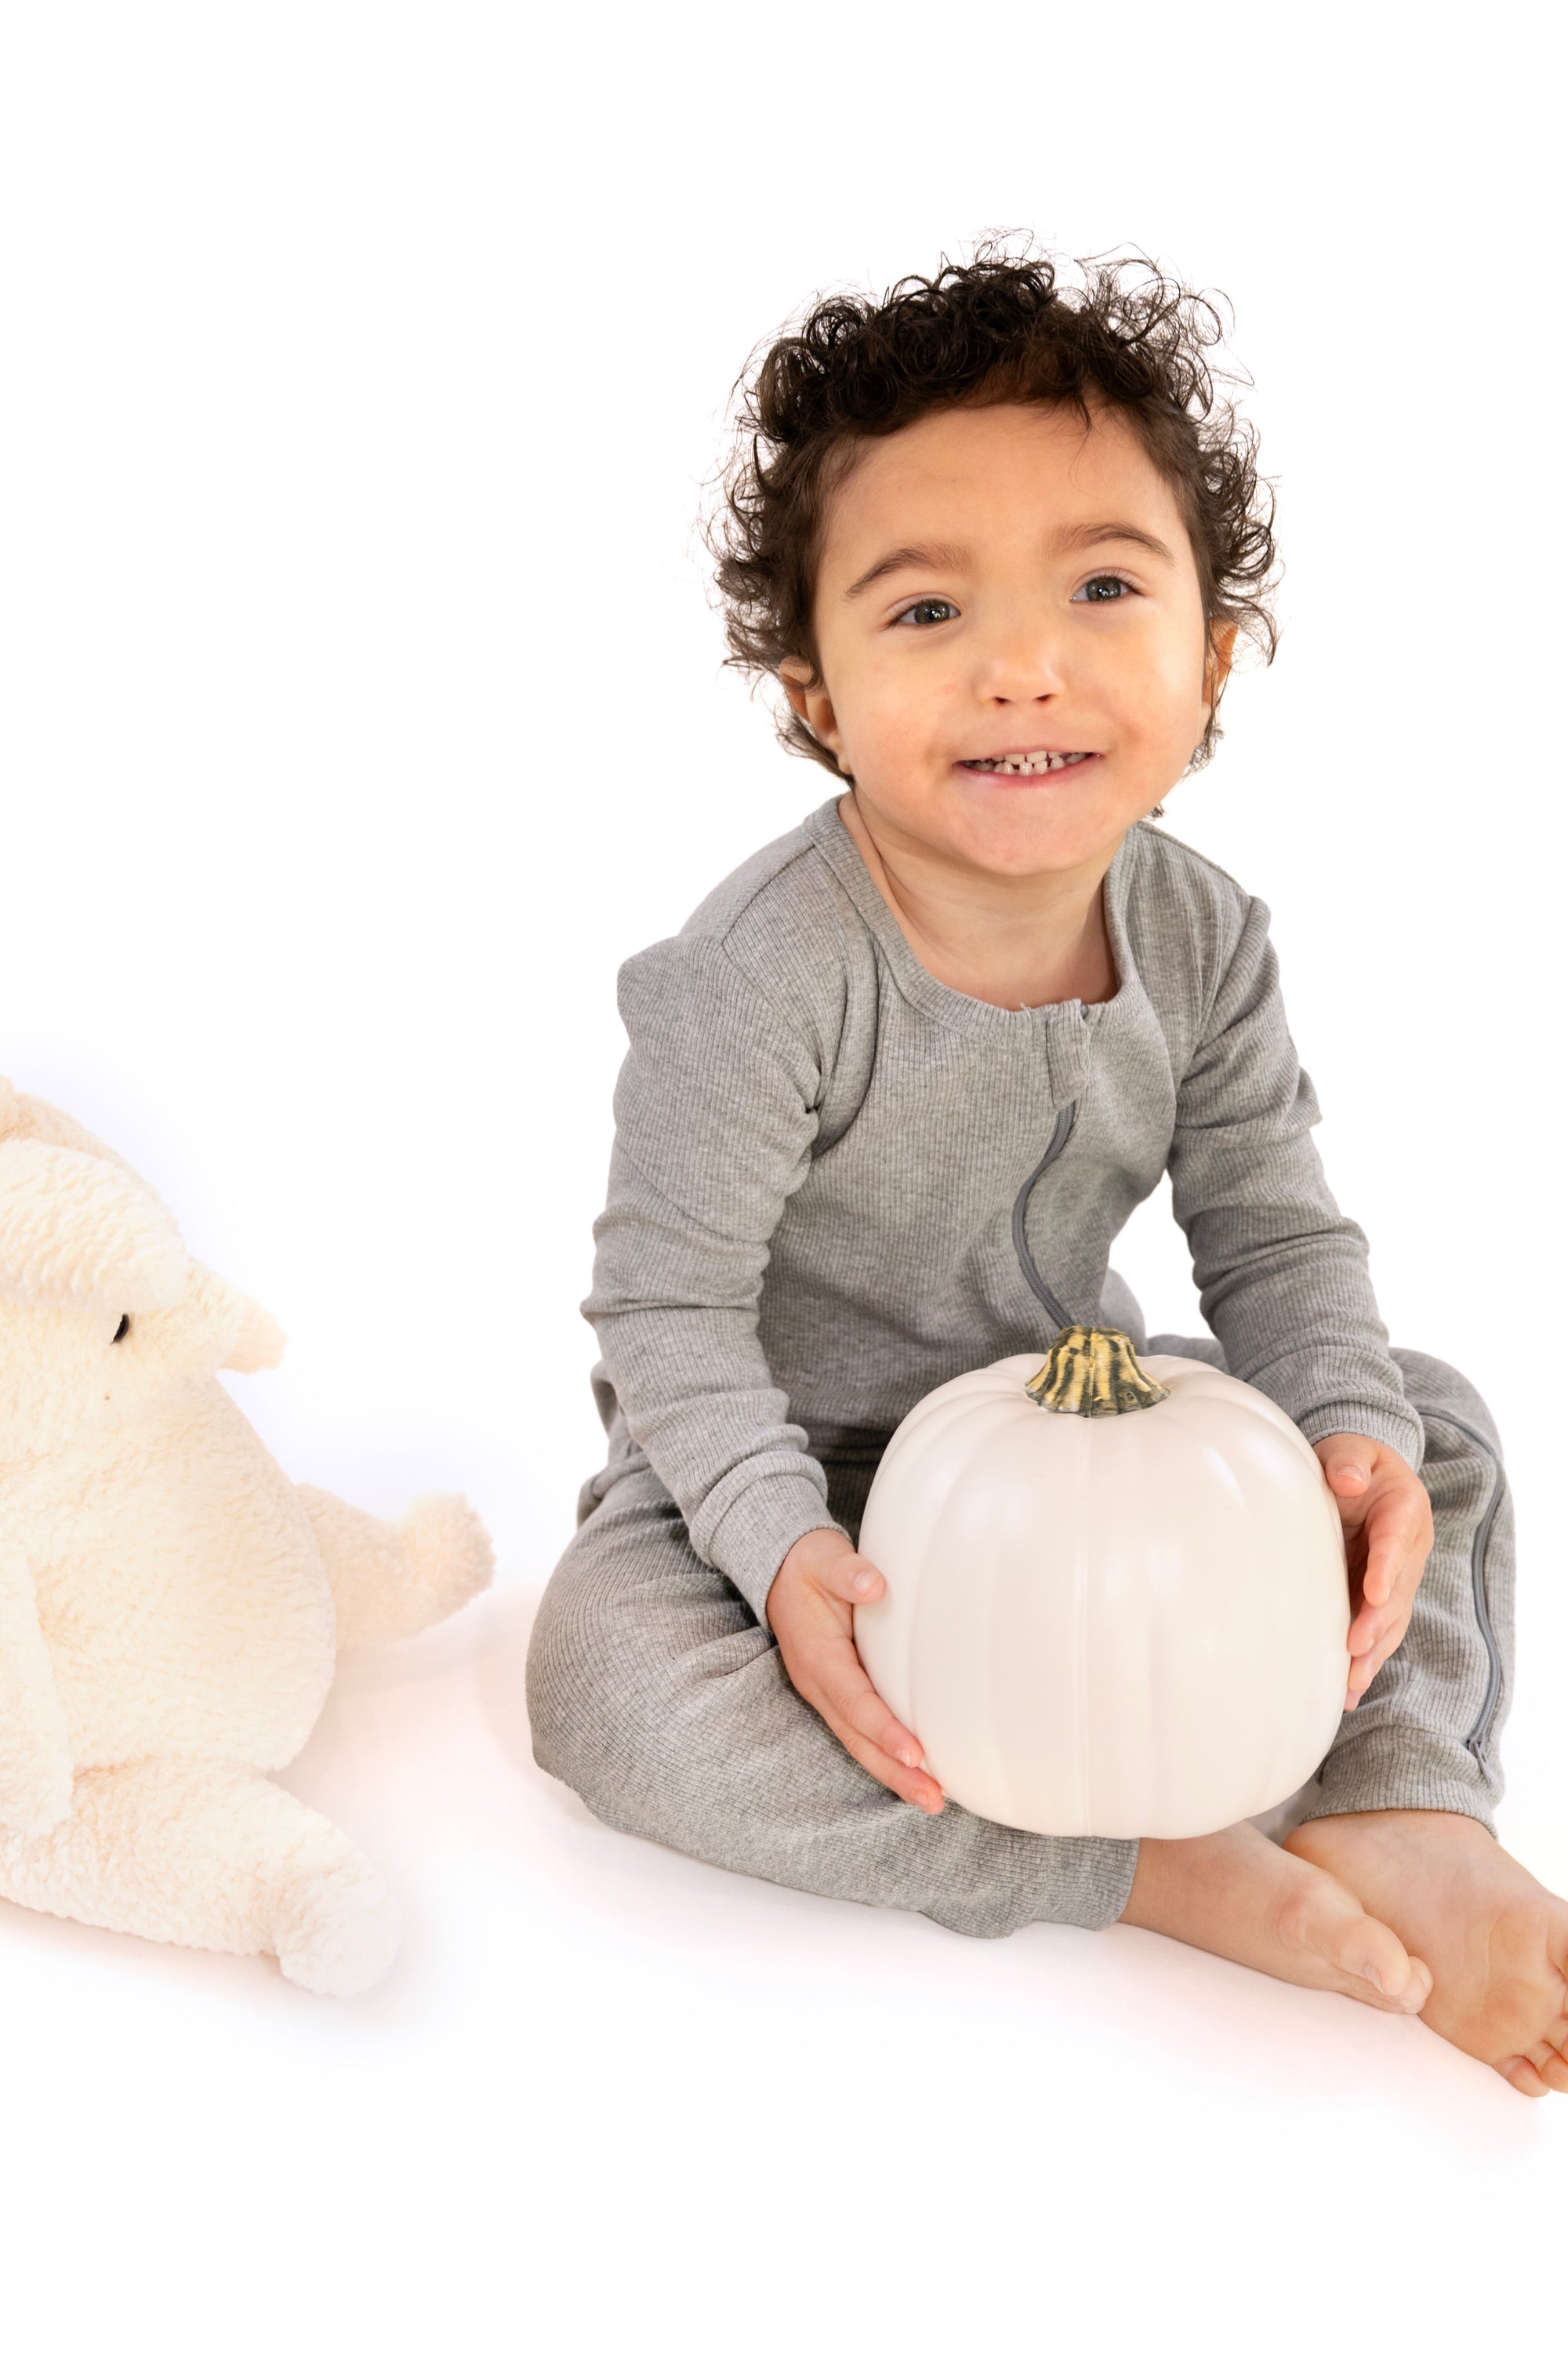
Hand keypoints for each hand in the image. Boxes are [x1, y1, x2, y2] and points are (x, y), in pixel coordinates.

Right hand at [767, 1527, 943, 1811]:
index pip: (854, 1700)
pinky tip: (916, 1772)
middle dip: (893, 1771)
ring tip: (931, 1799)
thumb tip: (874, 1584)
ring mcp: (827, 1693)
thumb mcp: (824, 1557)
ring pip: (859, 1743)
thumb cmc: (809, 1564)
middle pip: (857, 1738)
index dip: (883, 1729)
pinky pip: (862, 1733)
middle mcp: (819, 1683)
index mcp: (817, 1655)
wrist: (781, 1569)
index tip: (915, 1752)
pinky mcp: (839, 1694)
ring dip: (893, 1773)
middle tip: (932, 1797)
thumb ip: (846, 1571)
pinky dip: (887, 1757)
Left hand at [1312, 1435, 1433, 1709]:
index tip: (1374, 1593)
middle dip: (1377, 1622)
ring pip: (1391, 1620)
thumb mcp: (1350, 1450)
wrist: (1360, 1475)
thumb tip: (1346, 1480)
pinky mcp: (1382, 1598)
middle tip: (1355, 1648)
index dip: (1387, 1568)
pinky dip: (1366, 1662)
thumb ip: (1349, 1461)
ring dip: (1373, 1653)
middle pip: (1398, 1591)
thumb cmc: (1351, 1461)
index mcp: (1405, 1509)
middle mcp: (1409, 1550)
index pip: (1396, 1540)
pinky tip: (1347, 1693)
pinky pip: (1379, 1632)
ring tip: (1351, 1683)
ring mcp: (1398, 1577)